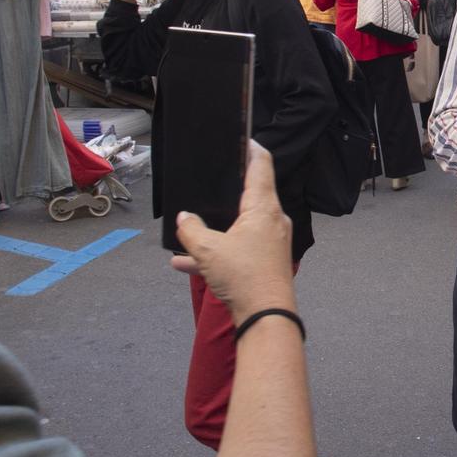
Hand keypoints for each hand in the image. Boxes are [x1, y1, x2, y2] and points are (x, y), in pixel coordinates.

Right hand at [172, 142, 296, 319]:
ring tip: (189, 229)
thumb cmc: (245, 278)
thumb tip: (184, 218)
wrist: (266, 318)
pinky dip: (216, 252)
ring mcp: (270, 242)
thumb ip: (191, 229)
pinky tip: (185, 263)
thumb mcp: (207, 250)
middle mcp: (272, 221)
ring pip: (238, 225)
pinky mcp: (265, 262)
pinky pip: (236, 249)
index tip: (240, 137)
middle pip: (250, 194)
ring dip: (215, 227)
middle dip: (227, 189)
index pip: (261, 164)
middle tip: (211, 179)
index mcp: (263, 207)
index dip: (250, 147)